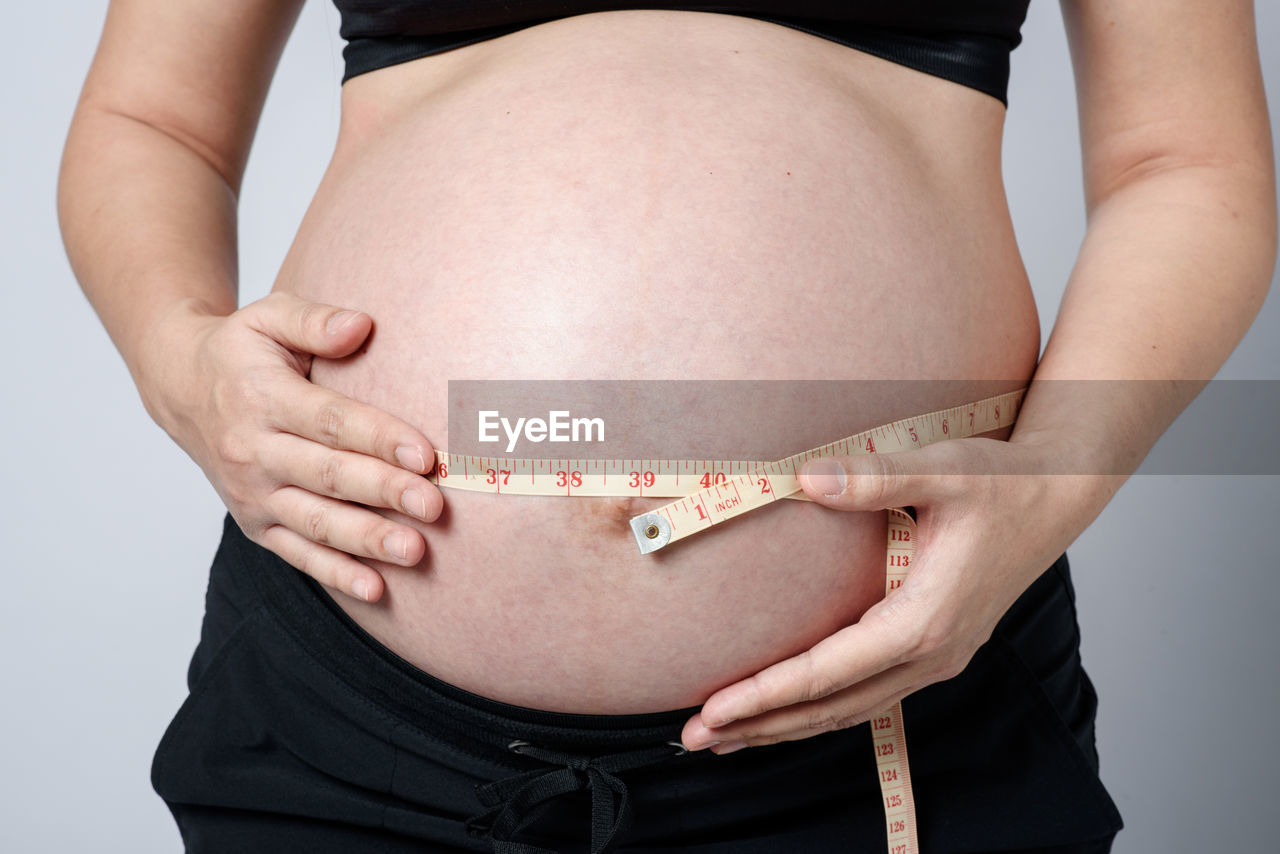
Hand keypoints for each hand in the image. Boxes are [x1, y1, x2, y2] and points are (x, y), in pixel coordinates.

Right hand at [141, 292, 442, 602]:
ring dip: (367, 540)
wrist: (180, 389)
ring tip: (415, 551)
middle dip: (384, 492)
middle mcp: (252, 451)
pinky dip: (336, 574)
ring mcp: (252, 494)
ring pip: (316, 522)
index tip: (424, 453)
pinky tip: (377, 589)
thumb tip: (361, 324)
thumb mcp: (268, 316)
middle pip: (328, 476)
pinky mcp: (255, 525)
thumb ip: (314, 320)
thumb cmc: (241, 350)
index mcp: (262, 397)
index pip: (330, 421)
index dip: (378, 437)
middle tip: (433, 506)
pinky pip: (298, 554)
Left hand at [680, 433, 1109, 753]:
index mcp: (925, 620)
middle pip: (831, 707)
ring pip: (849, 710)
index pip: (827, 672)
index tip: (712, 709)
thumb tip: (807, 478)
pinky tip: (787, 713)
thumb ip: (875, 477)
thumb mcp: (943, 469)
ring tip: (725, 738)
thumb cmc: (1002, 482)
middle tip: (694, 737)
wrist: (1057, 496)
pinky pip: (867, 696)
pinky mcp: (934, 650)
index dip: (765, 694)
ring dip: (785, 727)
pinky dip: (819, 711)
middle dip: (759, 726)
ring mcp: (936, 658)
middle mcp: (931, 653)